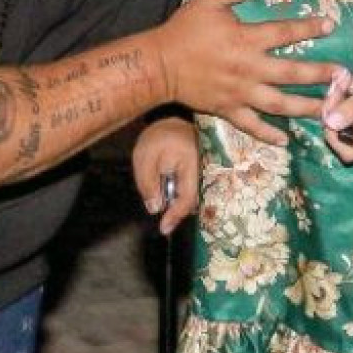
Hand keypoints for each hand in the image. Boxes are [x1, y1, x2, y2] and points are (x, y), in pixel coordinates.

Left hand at [132, 116, 198, 234]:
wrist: (171, 122)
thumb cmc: (157, 139)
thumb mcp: (144, 158)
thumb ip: (147, 183)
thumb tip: (155, 209)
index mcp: (191, 162)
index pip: (187, 196)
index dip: (176, 215)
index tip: (163, 229)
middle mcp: (205, 167)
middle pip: (196, 199)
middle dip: (180, 211)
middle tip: (166, 221)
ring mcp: (208, 169)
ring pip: (197, 195)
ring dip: (182, 204)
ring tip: (169, 208)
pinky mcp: (206, 171)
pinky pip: (197, 189)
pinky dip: (186, 197)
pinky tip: (174, 198)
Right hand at [149, 0, 337, 146]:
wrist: (159, 64)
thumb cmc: (185, 28)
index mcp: (245, 39)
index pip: (284, 33)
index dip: (307, 28)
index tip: (329, 25)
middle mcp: (248, 68)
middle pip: (291, 73)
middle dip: (319, 74)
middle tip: (343, 76)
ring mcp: (240, 93)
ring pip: (279, 104)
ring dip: (306, 107)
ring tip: (327, 109)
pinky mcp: (228, 110)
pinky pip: (252, 125)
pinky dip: (269, 134)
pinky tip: (286, 140)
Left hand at [321, 38, 352, 162]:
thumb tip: (329, 123)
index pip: (349, 153)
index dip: (332, 137)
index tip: (328, 111)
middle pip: (345, 137)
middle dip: (335, 113)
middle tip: (335, 88)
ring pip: (346, 122)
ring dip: (340, 102)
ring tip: (344, 81)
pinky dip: (348, 98)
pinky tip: (352, 81)